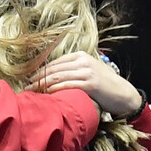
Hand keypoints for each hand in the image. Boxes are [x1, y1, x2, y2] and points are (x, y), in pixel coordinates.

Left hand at [27, 51, 141, 116]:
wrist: (124, 95)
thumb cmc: (105, 86)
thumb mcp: (89, 72)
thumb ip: (74, 71)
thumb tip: (54, 76)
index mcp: (81, 56)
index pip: (55, 62)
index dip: (41, 70)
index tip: (30, 78)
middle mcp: (83, 61)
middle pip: (54, 69)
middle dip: (38, 78)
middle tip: (26, 86)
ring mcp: (87, 72)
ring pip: (58, 76)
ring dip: (42, 84)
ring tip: (32, 91)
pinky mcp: (90, 84)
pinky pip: (67, 85)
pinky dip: (54, 89)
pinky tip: (46, 94)